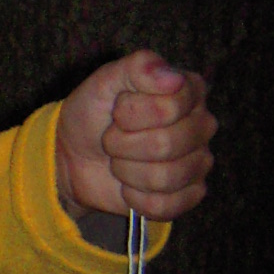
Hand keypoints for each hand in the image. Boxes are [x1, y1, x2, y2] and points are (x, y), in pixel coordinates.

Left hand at [54, 50, 216, 221]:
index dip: (132, 113)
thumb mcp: (105, 81)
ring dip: (127, 171)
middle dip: (124, 144)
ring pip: (166, 177)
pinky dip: (136, 198)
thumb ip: (137, 68)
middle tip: (113, 139)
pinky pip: (167, 205)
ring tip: (119, 160)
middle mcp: (201, 125)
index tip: (117, 111)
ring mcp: (198, 162)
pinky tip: (129, 185)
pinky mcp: (188, 194)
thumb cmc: (93, 114)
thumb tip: (173, 77)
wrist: (72, 156)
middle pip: (168, 144)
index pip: (170, 106)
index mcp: (189, 91)